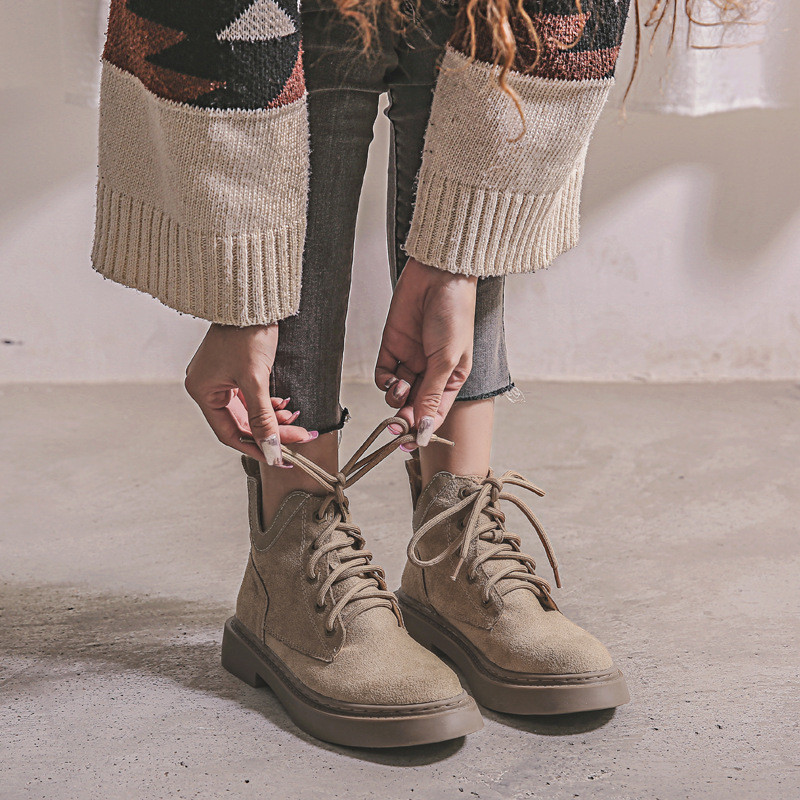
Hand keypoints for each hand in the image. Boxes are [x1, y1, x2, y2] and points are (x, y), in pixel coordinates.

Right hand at [185, 324, 315, 465]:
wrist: (254, 299)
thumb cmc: (246, 332)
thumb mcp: (255, 379)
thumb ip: (263, 418)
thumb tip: (271, 448)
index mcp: (202, 391)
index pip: (229, 433)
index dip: (256, 448)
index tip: (279, 458)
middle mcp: (208, 387)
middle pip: (243, 423)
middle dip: (271, 432)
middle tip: (297, 439)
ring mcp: (222, 379)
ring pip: (251, 412)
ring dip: (273, 418)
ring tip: (295, 420)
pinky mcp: (237, 371)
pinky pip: (253, 398)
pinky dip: (269, 404)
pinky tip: (285, 405)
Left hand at [375, 258, 475, 446]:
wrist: (438, 275)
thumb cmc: (454, 314)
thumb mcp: (446, 360)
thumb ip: (432, 394)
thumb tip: (426, 428)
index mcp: (452, 379)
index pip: (435, 413)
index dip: (423, 429)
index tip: (409, 443)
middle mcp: (431, 373)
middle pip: (413, 406)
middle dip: (405, 417)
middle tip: (396, 425)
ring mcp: (411, 360)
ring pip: (397, 394)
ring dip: (395, 398)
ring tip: (400, 387)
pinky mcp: (393, 347)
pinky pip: (384, 374)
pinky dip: (384, 381)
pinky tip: (391, 378)